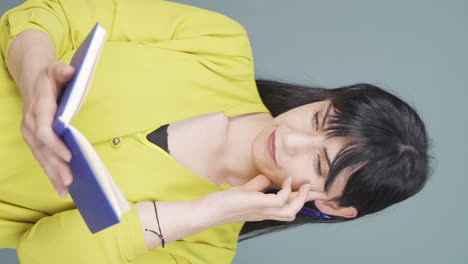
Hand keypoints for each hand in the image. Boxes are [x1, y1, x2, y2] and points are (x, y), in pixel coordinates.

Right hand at [19, 61, 74, 197]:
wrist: (31, 77)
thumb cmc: (48, 76)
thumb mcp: (55, 69)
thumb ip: (62, 71)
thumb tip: (70, 70)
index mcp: (38, 108)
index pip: (44, 131)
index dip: (55, 145)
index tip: (69, 157)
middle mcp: (31, 122)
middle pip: (43, 149)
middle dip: (55, 166)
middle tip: (69, 181)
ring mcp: (30, 132)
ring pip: (41, 157)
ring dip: (52, 174)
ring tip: (64, 189)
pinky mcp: (33, 138)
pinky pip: (41, 157)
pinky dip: (50, 172)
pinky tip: (60, 186)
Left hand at [205, 175, 327, 224]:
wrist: (213, 209)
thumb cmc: (227, 202)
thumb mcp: (247, 191)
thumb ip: (258, 185)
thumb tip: (267, 177)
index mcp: (266, 210)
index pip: (288, 206)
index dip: (302, 200)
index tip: (314, 192)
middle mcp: (268, 213)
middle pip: (295, 211)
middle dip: (309, 200)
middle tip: (320, 191)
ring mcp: (265, 210)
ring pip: (292, 209)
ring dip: (301, 197)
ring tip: (305, 185)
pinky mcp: (260, 204)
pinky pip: (281, 199)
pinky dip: (287, 189)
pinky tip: (287, 181)